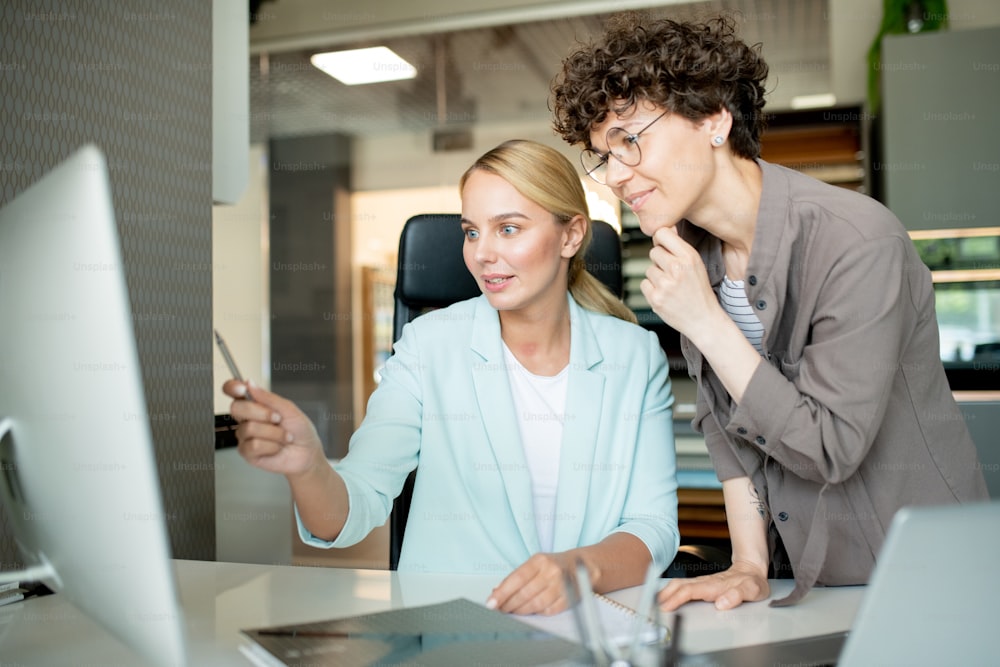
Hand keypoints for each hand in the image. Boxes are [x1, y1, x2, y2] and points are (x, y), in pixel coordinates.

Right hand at [222, 380, 324, 476]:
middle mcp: (247, 419)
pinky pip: (254, 445)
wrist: (308, 452)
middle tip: (278, 419)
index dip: (232, 387)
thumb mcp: (289, 409)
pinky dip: (272, 446)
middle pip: (237, 408)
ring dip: (274, 433)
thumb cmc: (300, 430)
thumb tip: (250, 384)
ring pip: (250, 428)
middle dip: (262, 413)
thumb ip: (268, 397)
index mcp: (255, 404)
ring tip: (283, 436)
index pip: (233, 391)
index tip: (241, 389)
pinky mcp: (247, 452)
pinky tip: (277, 447)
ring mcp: (245, 436)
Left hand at [486, 552, 577, 615]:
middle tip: (500, 610)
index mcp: (540, 560)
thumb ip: (517, 576)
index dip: (502, 592)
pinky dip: (537, 612)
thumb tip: (497, 590)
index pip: (517, 578)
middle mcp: (552, 572)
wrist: (582, 566)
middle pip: (524, 593)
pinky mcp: (569, 599)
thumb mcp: (535, 564)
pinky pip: (548, 611)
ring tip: (513, 611)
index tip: (491, 602)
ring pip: (535, 604)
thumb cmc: (554, 565)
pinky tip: (531, 611)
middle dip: (509, 604)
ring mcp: (562, 586)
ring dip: (521, 611)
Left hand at [640, 226, 719, 340]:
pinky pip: (644, 284)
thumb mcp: (696, 265)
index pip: (662, 233)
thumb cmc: (699, 291)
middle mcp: (677, 268)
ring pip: (649, 269)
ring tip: (671, 286)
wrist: (704, 320)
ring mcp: (665, 284)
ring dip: (656, 277)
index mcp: (689, 257)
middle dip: (660, 261)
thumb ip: (679, 247)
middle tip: (672, 273)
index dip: (661, 240)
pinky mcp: (655, 298)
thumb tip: (666, 228)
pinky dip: (651, 290)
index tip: (665, 247)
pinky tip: (665, 295)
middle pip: (654, 251)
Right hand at [656, 560, 768, 610]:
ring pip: (679, 584)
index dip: (676, 598)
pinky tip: (667, 596)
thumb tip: (721, 603)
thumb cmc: (752, 581)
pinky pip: (683, 586)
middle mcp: (705, 582)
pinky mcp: (702, 584)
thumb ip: (737, 596)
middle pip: (679, 585)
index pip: (690, 591)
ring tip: (656, 602)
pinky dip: (672, 590)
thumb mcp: (752, 590)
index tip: (666, 606)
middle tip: (654, 606)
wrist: (751, 570)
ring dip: (666, 592)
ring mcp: (702, 582)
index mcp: (714, 585)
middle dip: (665, 595)